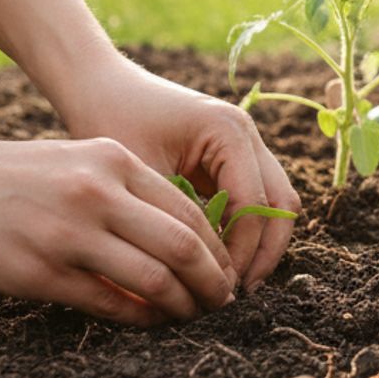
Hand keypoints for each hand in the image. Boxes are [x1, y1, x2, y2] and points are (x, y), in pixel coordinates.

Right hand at [0, 133, 237, 324]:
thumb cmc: (7, 175)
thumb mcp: (76, 161)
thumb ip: (125, 191)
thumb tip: (179, 237)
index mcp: (113, 161)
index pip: (191, 211)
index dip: (217, 248)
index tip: (224, 270)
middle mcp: (98, 193)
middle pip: (185, 246)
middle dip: (213, 281)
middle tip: (221, 302)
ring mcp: (70, 234)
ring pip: (156, 279)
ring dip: (183, 306)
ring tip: (191, 316)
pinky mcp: (42, 272)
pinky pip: (111, 303)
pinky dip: (141, 318)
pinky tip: (150, 322)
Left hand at [53, 60, 300, 291]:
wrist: (98, 84)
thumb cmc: (109, 120)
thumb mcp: (137, 175)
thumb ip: (170, 220)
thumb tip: (187, 279)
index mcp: (228, 130)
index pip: (253, 204)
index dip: (241, 252)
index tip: (218, 290)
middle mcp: (247, 133)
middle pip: (280, 203)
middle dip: (264, 252)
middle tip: (237, 293)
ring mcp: (244, 143)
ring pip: (275, 202)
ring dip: (260, 243)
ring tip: (233, 282)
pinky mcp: (231, 155)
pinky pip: (253, 197)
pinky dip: (244, 230)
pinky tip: (219, 259)